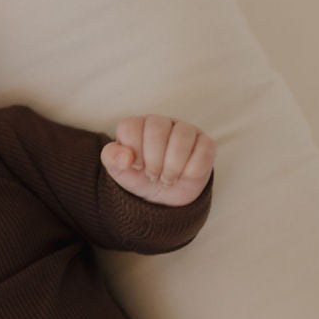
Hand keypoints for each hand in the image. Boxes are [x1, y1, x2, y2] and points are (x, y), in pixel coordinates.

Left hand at [100, 115, 214, 206]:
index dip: (133, 151)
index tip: (136, 166)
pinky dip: (191, 171)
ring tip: (167, 178)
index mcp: (138, 125)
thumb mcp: (118, 171)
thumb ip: (112, 159)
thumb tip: (125, 157)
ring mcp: (186, 130)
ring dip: (172, 166)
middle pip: (156, 130)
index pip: (130, 126)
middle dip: (153, 161)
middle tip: (153, 175)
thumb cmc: (140, 176)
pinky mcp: (206, 143)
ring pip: (181, 138)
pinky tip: (184, 175)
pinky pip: (203, 151)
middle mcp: (162, 122)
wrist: (164, 195)